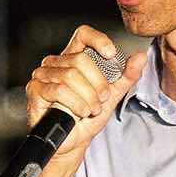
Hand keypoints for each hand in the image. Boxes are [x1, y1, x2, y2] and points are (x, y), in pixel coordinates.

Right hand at [25, 25, 146, 158]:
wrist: (74, 141)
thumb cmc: (88, 117)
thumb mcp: (112, 95)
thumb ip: (126, 76)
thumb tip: (141, 57)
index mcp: (74, 58)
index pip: (83, 35)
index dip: (98, 40)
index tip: (111, 55)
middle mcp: (56, 63)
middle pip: (80, 59)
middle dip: (97, 83)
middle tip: (102, 99)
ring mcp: (43, 75)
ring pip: (70, 76)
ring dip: (87, 97)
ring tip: (91, 109)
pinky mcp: (35, 90)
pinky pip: (58, 90)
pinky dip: (75, 103)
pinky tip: (81, 112)